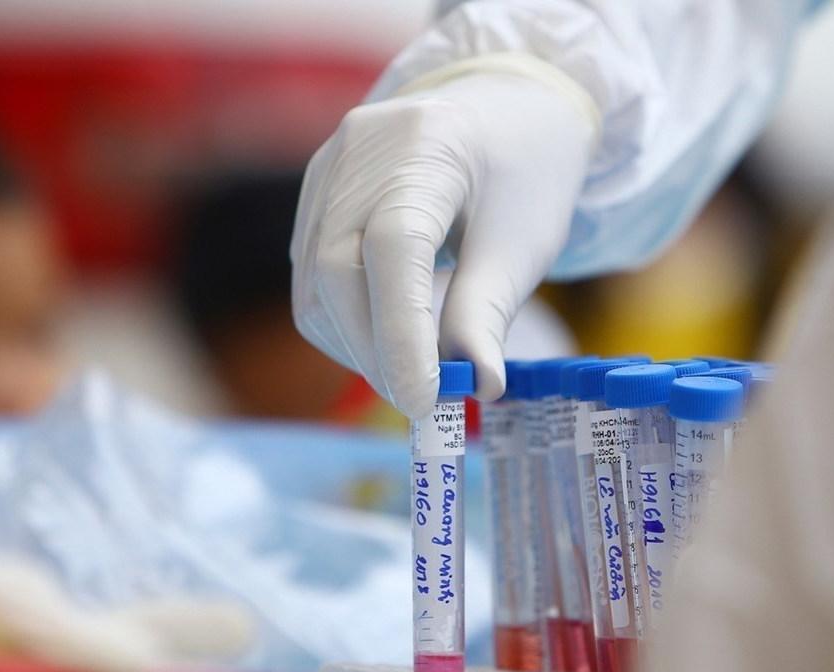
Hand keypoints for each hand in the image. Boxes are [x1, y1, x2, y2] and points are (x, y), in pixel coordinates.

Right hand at [290, 72, 596, 417]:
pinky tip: (385, 337)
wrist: (500, 108)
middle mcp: (360, 151)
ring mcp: (327, 171)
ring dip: (355, 345)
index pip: (394, 249)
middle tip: (421, 401)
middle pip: (337, 270)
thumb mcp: (523, 240)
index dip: (402, 333)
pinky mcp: (314, 195)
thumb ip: (487, 312)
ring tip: (409, 371)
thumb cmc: (521, 171)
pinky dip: (344, 322)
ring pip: (314, 283)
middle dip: (375, 351)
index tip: (425, 401)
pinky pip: (310, 275)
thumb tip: (475, 387)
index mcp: (427, 144)